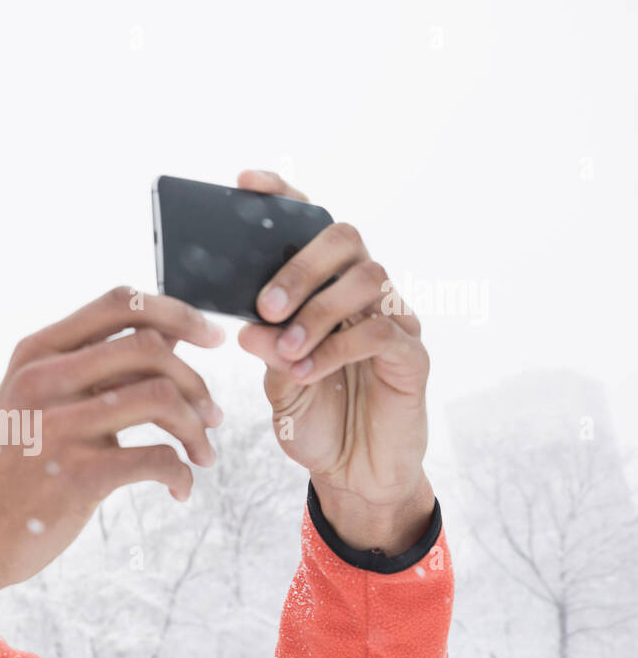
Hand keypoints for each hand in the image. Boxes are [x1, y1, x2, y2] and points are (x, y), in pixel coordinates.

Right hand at [0, 286, 225, 653]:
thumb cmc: (14, 465)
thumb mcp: (36, 399)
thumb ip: (93, 366)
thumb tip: (169, 333)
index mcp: (37, 353)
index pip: (121, 303)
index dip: (179, 313)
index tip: (212, 339)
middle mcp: (45, 380)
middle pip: (151, 347)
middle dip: (197, 381)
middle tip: (211, 415)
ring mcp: (60, 427)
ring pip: (161, 397)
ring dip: (197, 429)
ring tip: (202, 454)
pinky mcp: (77, 475)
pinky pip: (157, 459)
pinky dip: (182, 474)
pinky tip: (178, 489)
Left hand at [233, 169, 434, 554]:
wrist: (353, 475)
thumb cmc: (316, 420)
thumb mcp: (277, 384)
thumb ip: (266, 349)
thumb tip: (245, 324)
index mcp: (326, 290)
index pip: (310, 228)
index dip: (283, 198)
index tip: (244, 183)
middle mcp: (363, 295)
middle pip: (344, 238)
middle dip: (300, 265)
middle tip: (266, 305)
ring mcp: (394, 321)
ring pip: (367, 279)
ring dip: (318, 311)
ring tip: (288, 348)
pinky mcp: (412, 357)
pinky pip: (381, 332)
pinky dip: (338, 348)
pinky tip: (309, 371)